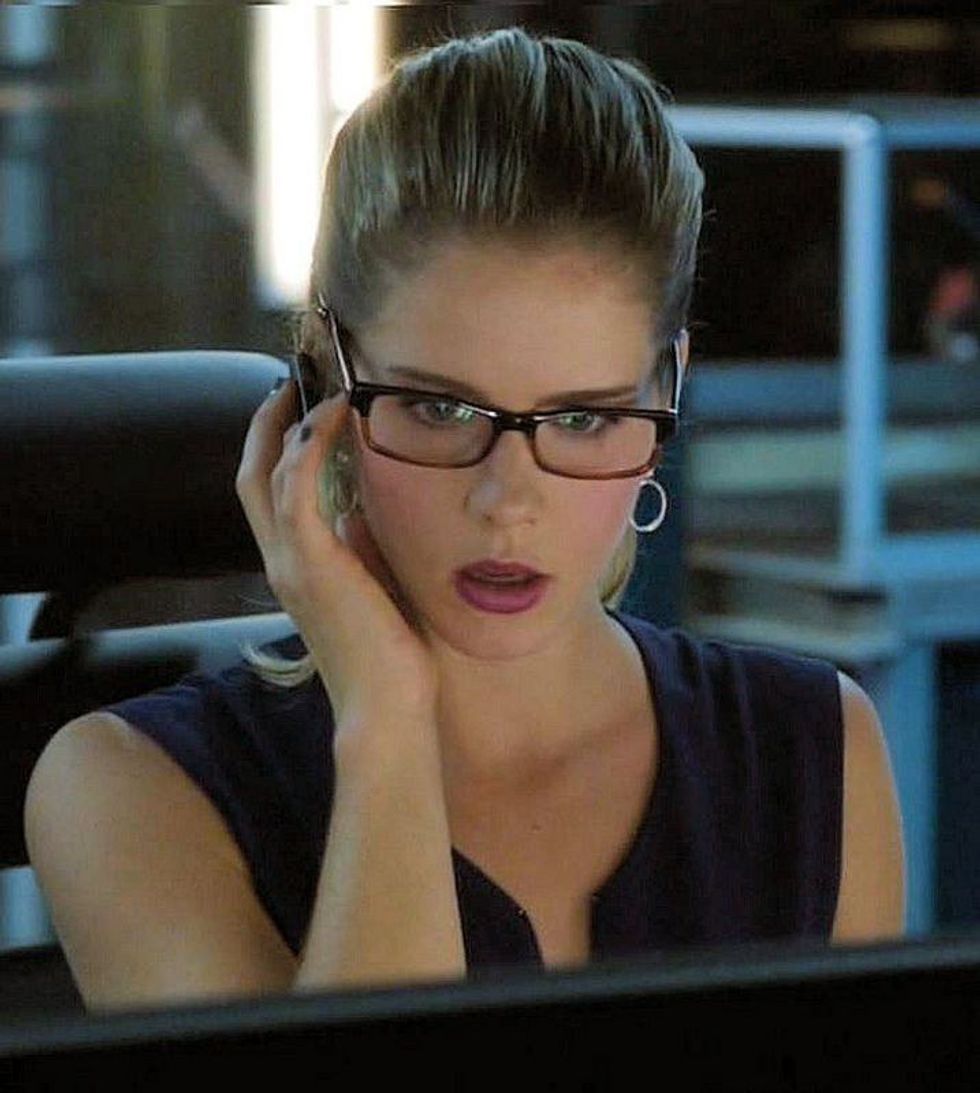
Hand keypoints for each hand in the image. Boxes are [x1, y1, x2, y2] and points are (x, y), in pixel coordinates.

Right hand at [236, 381, 438, 722]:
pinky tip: (332, 415)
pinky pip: (296, 488)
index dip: (275, 448)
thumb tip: (360, 512)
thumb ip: (358, 550)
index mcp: (295, 569)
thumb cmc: (387, 655)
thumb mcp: (372, 588)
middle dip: (267, 424)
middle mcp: (281, 562)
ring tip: (317, 387)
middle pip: (251, 475)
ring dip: (289, 424)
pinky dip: (309, 444)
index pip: (269, 496)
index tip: (302, 410)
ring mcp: (291, 563)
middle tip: (292, 382)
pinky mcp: (312, 563)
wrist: (385, 705)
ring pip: (267, 474)